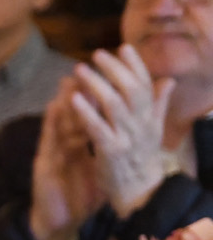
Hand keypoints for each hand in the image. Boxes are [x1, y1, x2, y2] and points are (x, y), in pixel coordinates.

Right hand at [28, 79, 104, 239]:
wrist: (59, 224)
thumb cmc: (79, 200)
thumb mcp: (100, 173)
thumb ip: (110, 154)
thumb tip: (126, 138)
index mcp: (81, 149)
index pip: (90, 121)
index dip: (96, 101)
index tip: (106, 80)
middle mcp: (66, 148)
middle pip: (74, 117)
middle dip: (80, 94)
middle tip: (85, 69)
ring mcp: (53, 155)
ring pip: (59, 124)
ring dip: (63, 102)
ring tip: (69, 80)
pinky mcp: (43, 166)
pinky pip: (48, 142)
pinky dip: (50, 124)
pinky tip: (52, 108)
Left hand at [73, 45, 176, 217]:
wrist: (140, 192)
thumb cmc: (143, 158)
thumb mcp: (154, 129)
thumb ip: (158, 104)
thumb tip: (168, 80)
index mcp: (150, 116)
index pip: (145, 84)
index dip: (135, 65)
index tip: (124, 47)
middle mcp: (141, 123)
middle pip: (130, 89)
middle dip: (114, 69)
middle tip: (97, 53)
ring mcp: (126, 137)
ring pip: (113, 104)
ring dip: (96, 84)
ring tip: (81, 69)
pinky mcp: (110, 151)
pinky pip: (97, 128)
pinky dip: (86, 112)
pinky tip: (73, 98)